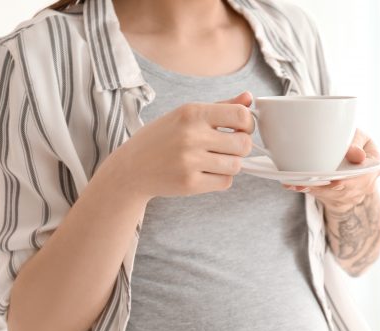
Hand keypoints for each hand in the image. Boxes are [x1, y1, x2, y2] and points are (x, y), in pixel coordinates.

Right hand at [109, 91, 254, 201]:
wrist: (131, 169)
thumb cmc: (161, 139)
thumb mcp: (185, 114)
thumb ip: (220, 107)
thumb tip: (248, 99)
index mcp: (192, 112)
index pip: (241, 116)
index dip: (247, 124)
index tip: (240, 129)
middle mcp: (191, 135)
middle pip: (244, 144)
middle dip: (241, 147)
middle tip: (228, 148)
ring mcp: (190, 161)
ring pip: (236, 165)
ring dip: (230, 164)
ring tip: (214, 160)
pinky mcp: (190, 183)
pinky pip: (225, 182)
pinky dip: (221, 178)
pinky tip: (206, 172)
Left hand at [282, 128, 379, 210]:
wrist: (352, 161)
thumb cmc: (355, 143)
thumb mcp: (360, 137)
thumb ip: (357, 144)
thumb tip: (357, 155)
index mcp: (375, 167)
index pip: (364, 176)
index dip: (350, 181)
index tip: (336, 181)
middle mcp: (365, 186)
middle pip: (344, 189)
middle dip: (325, 187)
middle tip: (308, 182)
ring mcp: (350, 196)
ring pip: (330, 195)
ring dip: (312, 189)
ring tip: (295, 182)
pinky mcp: (335, 200)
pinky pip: (320, 196)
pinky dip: (306, 189)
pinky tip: (292, 185)